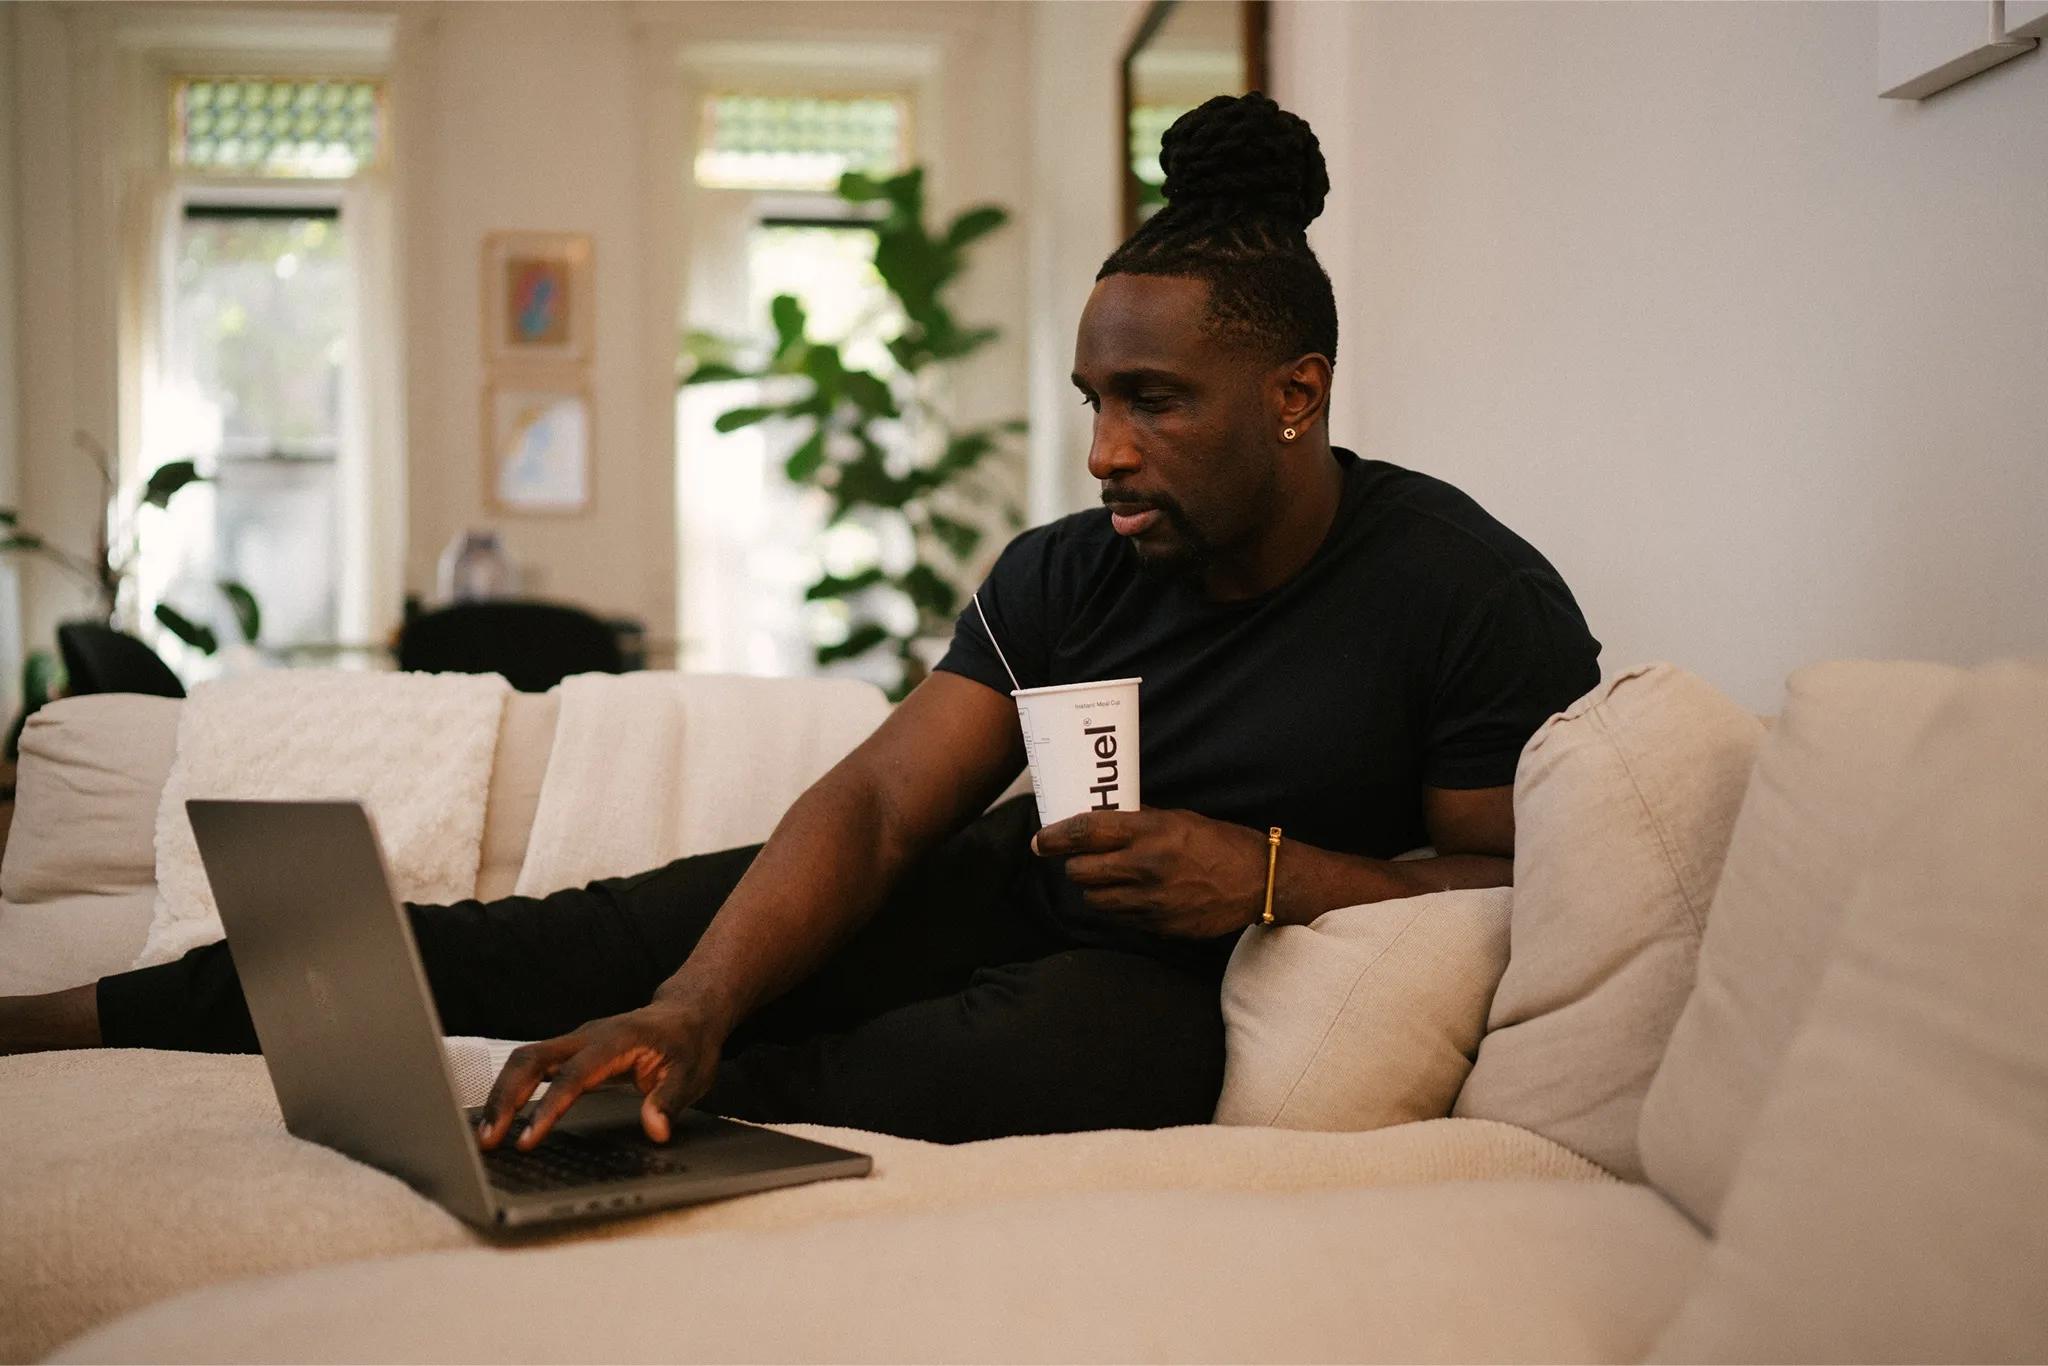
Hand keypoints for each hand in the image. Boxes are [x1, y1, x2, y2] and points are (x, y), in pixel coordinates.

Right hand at [475, 999, 723, 1150]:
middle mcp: (587, 1037)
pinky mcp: (570, 1052)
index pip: (574, 1075)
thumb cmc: (688, 1044)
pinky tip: (500, 1119)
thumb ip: (670, 1101)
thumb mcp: (691, 1075)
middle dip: (505, 1098)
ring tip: (486, 1138)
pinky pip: (531, 1067)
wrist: (688, 1013)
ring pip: (524, 1060)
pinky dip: (511, 1091)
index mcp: (616, 1040)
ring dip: (501, 1095)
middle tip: (488, 1140)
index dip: (548, 1107)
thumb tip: (655, 1130)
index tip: (528, 1139)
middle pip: (531, 1059)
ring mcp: (575, 1042)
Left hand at [1030, 807, 1268, 937]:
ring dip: (1095, 889)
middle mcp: (1145, 867)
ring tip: (1109, 879)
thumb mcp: (1177, 819)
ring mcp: (1151, 902)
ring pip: (1095, 900)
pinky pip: (1121, 918)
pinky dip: (1119, 907)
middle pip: (1081, 872)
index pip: (1086, 833)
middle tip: (1078, 860)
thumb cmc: (1218, 843)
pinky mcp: (1158, 926)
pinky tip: (1134, 896)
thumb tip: (1102, 819)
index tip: (1041, 840)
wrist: (1257, 881)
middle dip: (1074, 866)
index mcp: (1149, 833)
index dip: (1055, 837)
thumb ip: (1139, 822)